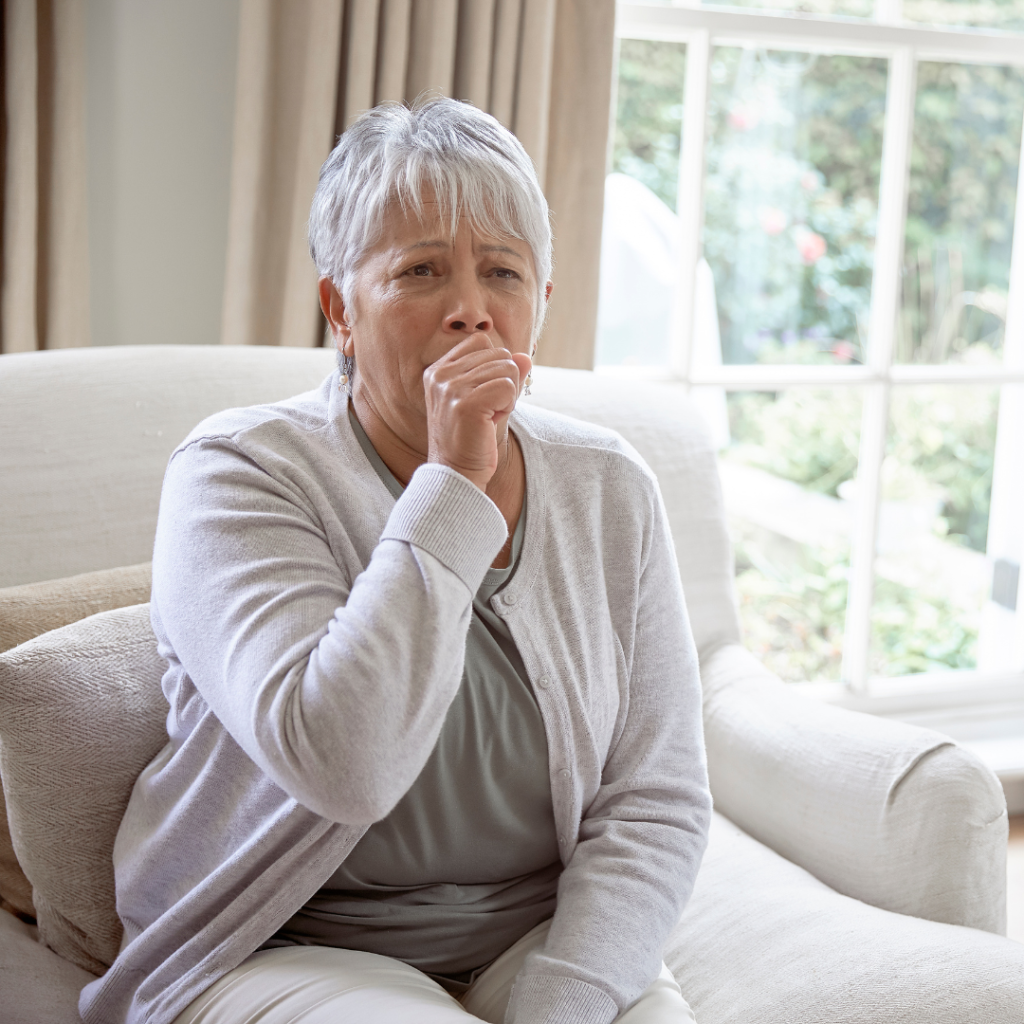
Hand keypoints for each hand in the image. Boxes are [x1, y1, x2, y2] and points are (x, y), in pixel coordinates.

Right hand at [423, 334, 531, 490]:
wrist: (457, 474)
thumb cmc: (471, 439)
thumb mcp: (487, 400)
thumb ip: (504, 374)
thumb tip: (525, 357)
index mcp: (438, 370)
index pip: (482, 342)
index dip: (495, 367)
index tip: (484, 396)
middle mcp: (441, 375)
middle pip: (500, 354)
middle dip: (505, 383)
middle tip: (488, 411)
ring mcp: (451, 388)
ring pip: (508, 369)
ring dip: (507, 397)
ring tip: (488, 417)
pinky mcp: (466, 403)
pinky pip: (508, 387)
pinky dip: (508, 406)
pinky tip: (491, 422)